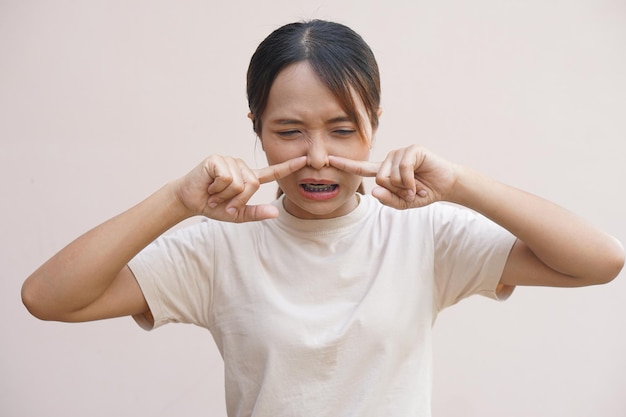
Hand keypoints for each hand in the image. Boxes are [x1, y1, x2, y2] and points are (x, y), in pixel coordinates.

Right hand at [174, 155, 306, 221]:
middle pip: (253, 184)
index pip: (272, 172)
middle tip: (223, 201)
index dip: (289, 166)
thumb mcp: (237, 214)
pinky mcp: (217, 160)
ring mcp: (229, 161)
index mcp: (249, 177)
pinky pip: (227, 178)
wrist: (189, 201)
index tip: (305, 160)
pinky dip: (218, 188)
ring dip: (226, 195)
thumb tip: (275, 213)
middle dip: (238, 199)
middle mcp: (241, 166)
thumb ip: (256, 213)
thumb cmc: (213, 206)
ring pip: (240, 183)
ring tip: (215, 193)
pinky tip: (209, 186)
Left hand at [329, 145, 457, 208]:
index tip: (328, 160)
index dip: (345, 164)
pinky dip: (411, 182)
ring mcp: (400, 153)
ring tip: (416, 187)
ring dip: (405, 187)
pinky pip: (403, 169)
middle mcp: (389, 160)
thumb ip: (388, 200)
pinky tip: (420, 183)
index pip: (361, 168)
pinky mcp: (412, 150)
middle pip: (379, 179)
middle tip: (410, 191)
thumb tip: (374, 190)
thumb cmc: (424, 192)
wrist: (446, 185)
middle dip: (396, 190)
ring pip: (390, 175)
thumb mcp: (403, 203)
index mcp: (384, 170)